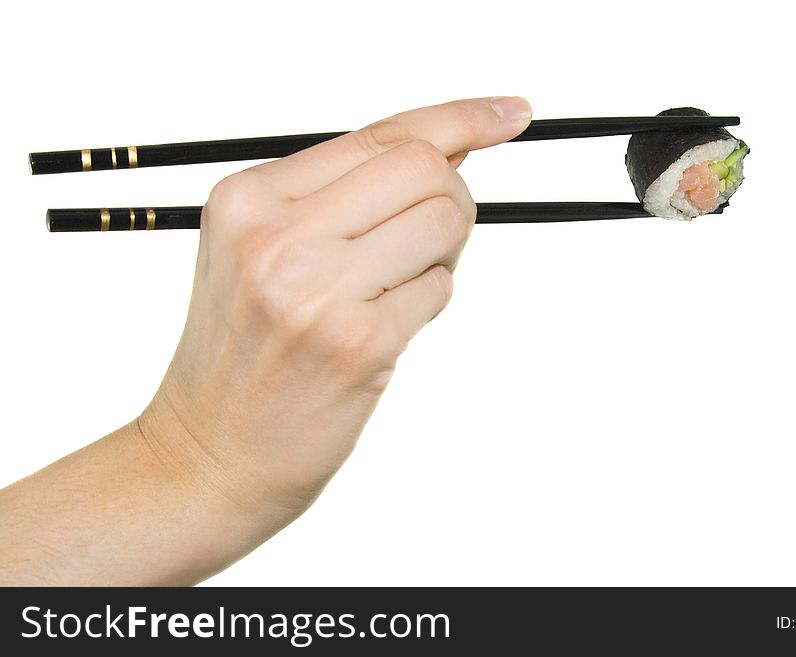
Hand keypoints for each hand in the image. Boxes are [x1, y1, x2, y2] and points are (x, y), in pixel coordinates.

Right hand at [141, 97, 532, 526]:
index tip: (511, 113)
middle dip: (452, 198)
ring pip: (444, 222)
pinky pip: (439, 290)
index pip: (381, 133)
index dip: (461, 118)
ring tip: (393, 288)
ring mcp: (316, 290)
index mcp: (248, 199)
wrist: (209, 453)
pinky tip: (384, 327)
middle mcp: (275, 236)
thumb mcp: (257, 251)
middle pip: (424, 169)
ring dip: (441, 255)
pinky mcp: (357, 344)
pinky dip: (428, 301)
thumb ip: (338, 195)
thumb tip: (445, 149)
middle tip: (432, 237)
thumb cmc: (243, 352)